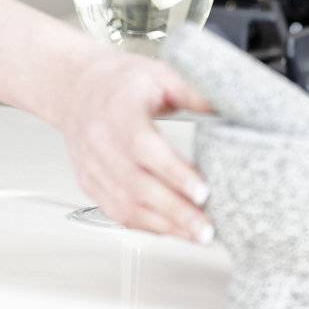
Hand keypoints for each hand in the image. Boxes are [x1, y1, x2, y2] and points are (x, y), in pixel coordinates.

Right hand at [55, 49, 216, 242]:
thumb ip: (193, 91)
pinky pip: (116, 212)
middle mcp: (101, 140)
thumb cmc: (119, 81)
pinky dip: (146, 226)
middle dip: (176, 212)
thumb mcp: (159, 73)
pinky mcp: (89, 182)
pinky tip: (170, 229)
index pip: (144, 147)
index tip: (203, 192)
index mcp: (120, 110)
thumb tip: (231, 106)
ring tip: (196, 235)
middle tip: (207, 229)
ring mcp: (92, 165)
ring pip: (126, 205)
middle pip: (137, 185)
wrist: (77, 87)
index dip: (174, 173)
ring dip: (164, 226)